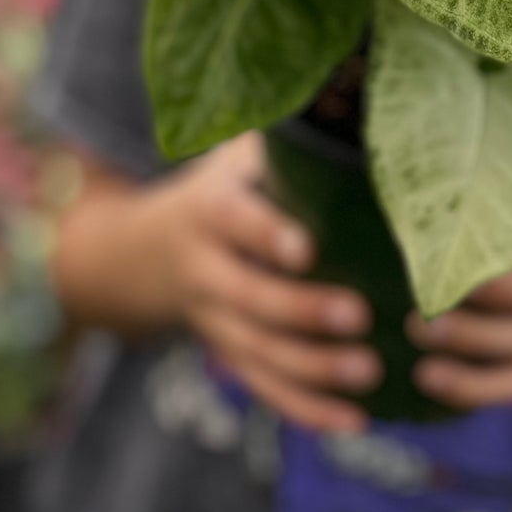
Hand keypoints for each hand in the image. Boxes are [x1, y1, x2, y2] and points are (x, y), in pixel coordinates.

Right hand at [160, 132, 379, 435]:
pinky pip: (264, 388)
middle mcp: (205, 268)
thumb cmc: (223, 189)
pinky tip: (354, 423)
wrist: (142, 254)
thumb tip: (357, 88)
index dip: (266, 235)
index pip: (235, 222)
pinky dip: (306, 410)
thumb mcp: (239, 155)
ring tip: (369, 374)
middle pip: (249, 297)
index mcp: (210, 210)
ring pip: (258, 352)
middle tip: (359, 316)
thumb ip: (290, 138)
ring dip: (312, 370)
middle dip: (302, 311)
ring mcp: (213, 320)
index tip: (306, 248)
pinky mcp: (228, 356)